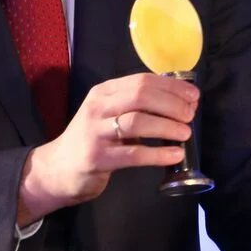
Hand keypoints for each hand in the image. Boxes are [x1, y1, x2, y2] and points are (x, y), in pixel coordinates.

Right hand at [18, 73, 198, 223]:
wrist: (57, 169)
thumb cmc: (93, 140)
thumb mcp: (111, 115)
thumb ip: (139, 107)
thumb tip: (182, 102)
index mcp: (105, 92)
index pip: (142, 81)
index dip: (172, 87)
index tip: (193, 96)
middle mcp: (98, 107)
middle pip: (141, 96)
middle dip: (172, 104)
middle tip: (190, 115)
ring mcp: (95, 132)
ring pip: (137, 122)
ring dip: (167, 126)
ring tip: (185, 134)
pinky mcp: (96, 158)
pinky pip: (133, 154)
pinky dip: (157, 154)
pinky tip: (174, 155)